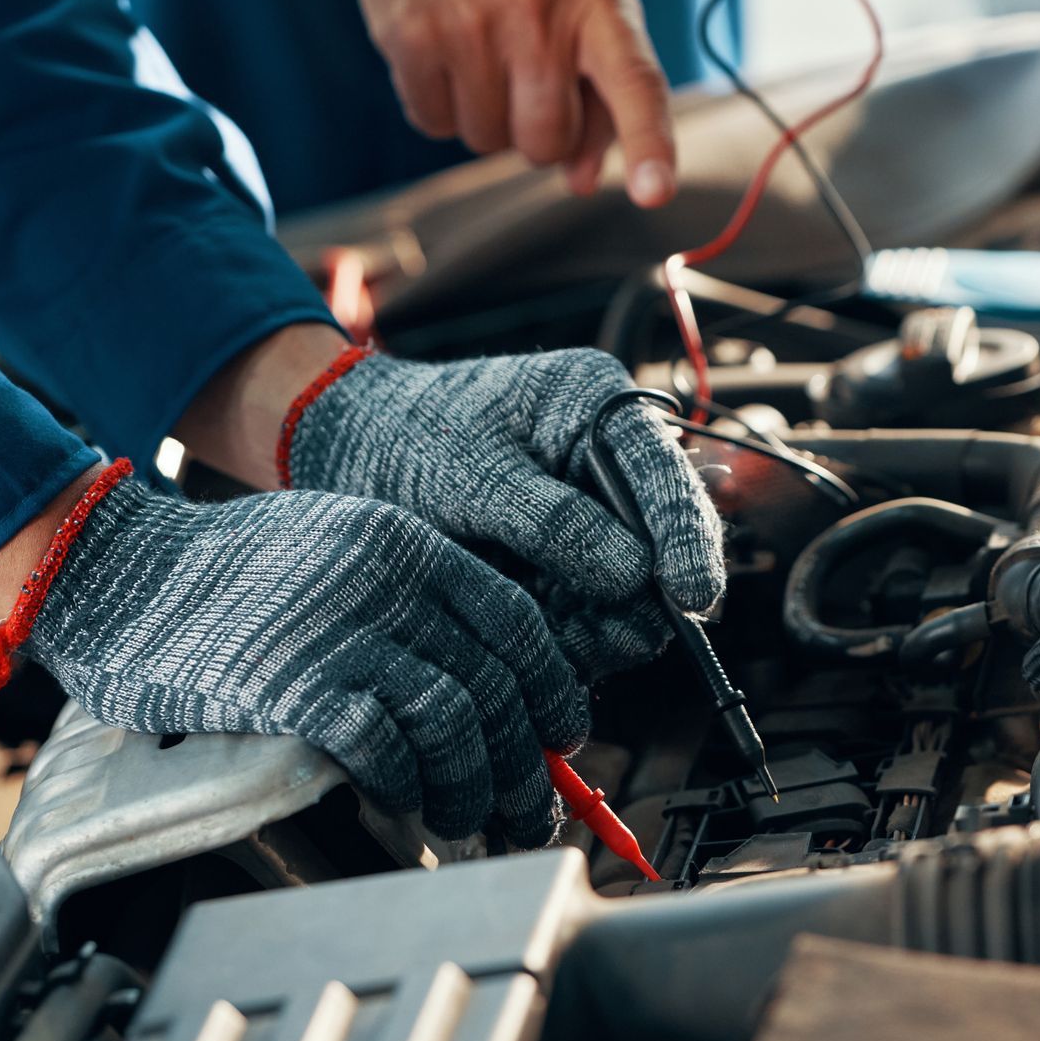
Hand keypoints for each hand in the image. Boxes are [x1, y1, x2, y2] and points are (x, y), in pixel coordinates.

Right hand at [18, 477, 587, 844]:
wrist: (120, 572)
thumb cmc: (227, 572)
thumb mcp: (339, 546)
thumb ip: (408, 598)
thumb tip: (483, 679)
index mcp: (407, 545)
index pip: (517, 625)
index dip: (552, 693)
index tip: (560, 740)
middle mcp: (386, 583)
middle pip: (496, 685)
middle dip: (526, 766)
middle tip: (530, 812)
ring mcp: (339, 633)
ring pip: (454, 722)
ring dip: (472, 788)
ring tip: (467, 821)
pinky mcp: (290, 688)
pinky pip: (383, 748)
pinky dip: (405, 784)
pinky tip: (402, 801)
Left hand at [285, 347, 725, 681]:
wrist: (348, 454)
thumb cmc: (403, 437)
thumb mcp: (471, 475)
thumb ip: (551, 520)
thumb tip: (632, 573)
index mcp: (598, 405)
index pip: (666, 473)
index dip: (688, 537)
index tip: (692, 597)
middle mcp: (607, 459)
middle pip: (665, 539)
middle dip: (644, 595)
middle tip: (607, 635)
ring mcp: (591, 513)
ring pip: (636, 589)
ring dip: (605, 622)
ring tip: (554, 631)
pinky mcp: (569, 560)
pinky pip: (596, 611)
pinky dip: (576, 634)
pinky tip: (541, 634)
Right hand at [342, 0, 674, 204]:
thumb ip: (601, 82)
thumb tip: (584, 179)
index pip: (634, 81)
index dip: (648, 144)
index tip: (655, 193)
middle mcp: (534, 9)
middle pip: (545, 141)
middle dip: (540, 133)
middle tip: (528, 78)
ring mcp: (466, 24)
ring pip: (486, 141)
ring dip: (488, 115)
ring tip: (483, 45)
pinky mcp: (407, 36)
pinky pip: (433, 124)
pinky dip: (441, 103)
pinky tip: (445, 44)